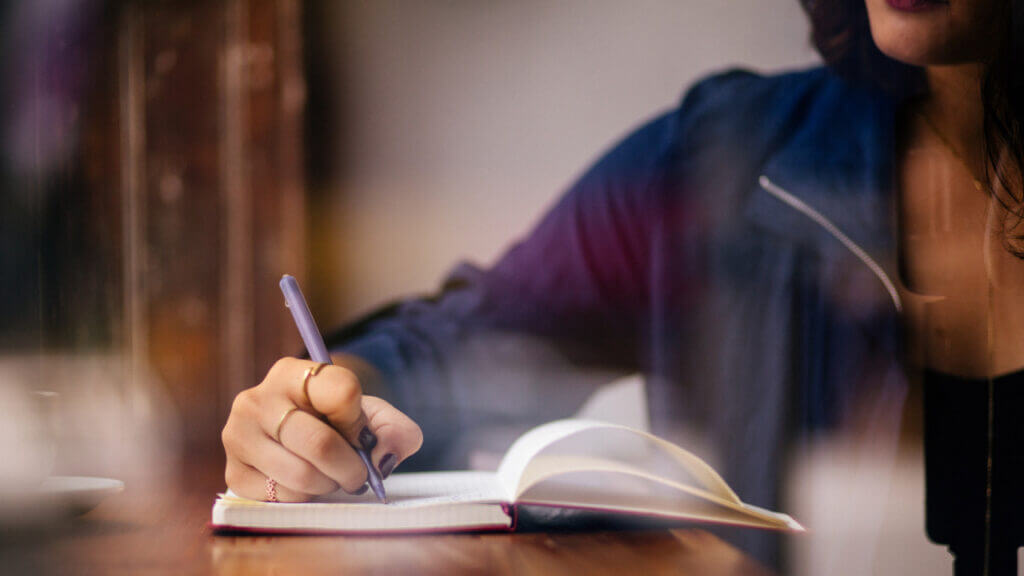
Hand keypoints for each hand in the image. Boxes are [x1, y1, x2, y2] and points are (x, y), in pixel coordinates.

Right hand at [222, 357, 422, 501]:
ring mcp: (238, 435)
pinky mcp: (233, 471)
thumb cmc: (340, 425)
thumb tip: (380, 458)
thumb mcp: (375, 418)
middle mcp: (257, 398)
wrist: (301, 439)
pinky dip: (303, 497)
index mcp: (293, 372)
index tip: (362, 435)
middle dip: (350, 468)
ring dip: (328, 485)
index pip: (342, 391)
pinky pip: (281, 496)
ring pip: (300, 475)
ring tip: (329, 475)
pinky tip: (303, 482)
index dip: (360, 423)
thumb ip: (396, 433)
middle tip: (357, 474)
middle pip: (320, 444)